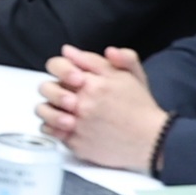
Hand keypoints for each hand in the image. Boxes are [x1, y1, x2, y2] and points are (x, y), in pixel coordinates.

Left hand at [40, 44, 166, 170]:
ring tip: (63, 111)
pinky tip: (65, 125)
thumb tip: (69, 50)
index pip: (57, 65)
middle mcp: (82, 103)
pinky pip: (50, 132)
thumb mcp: (129, 75)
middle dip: (53, 89)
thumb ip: (99, 60)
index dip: (60, 68)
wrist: (152, 140)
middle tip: (67, 95)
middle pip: (46, 88)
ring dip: (49, 109)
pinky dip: (53, 128)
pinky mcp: (75, 143)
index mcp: (94, 83)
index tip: (72, 77)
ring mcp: (77, 125)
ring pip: (43, 111)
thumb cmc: (140, 107)